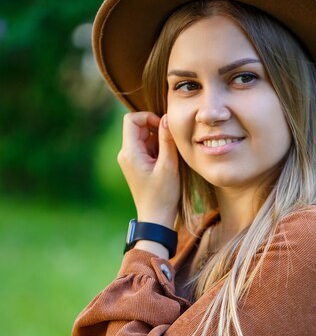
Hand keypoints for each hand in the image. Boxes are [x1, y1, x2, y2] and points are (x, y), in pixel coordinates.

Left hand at [117, 112, 179, 227]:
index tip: (163, 128)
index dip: (148, 117)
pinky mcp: (137, 165)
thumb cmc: (163, 195)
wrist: (156, 218)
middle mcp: (126, 154)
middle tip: (170, 143)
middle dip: (155, 129)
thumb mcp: (169, 166)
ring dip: (158, 140)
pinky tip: (166, 163)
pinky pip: (146, 148)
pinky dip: (157, 149)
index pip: (132, 120)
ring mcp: (130, 160)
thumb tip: (166, 118)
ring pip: (144, 137)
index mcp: (130, 153)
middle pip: (138, 127)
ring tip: (169, 158)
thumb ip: (167, 140)